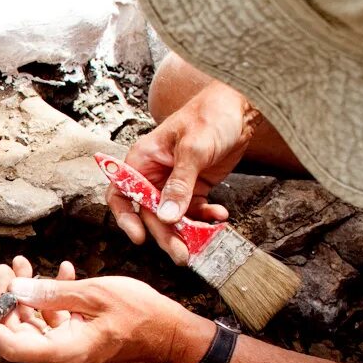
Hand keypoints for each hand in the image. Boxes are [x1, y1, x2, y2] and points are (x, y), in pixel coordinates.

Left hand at [0, 256, 212, 362]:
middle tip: (9, 268)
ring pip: (36, 324)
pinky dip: (52, 300)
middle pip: (19, 332)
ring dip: (29, 293)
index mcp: (64, 351)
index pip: (12, 348)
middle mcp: (62, 357)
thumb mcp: (95, 294)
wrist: (172, 333)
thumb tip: (17, 288)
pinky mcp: (78, 342)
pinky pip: (55, 323)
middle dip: (10, 298)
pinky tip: (62, 272)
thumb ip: (52, 293)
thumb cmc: (141, 314)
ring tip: (25, 263)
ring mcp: (70, 351)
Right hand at [114, 76, 256, 261]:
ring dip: (185, 233)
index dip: (126, 217)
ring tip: (201, 244)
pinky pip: (194, 212)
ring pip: (172, 218)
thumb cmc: (210, 116)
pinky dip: (205, 218)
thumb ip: (180, 184)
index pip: (121, 193)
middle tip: (180, 254)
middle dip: (165, 235)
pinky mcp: (195, 188)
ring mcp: (174, 183)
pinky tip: (219, 216)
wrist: (241, 108)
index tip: (140, 237)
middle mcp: (154, 174)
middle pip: (150, 213)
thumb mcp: (193, 149)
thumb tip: (167, 216)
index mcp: (142, 160)